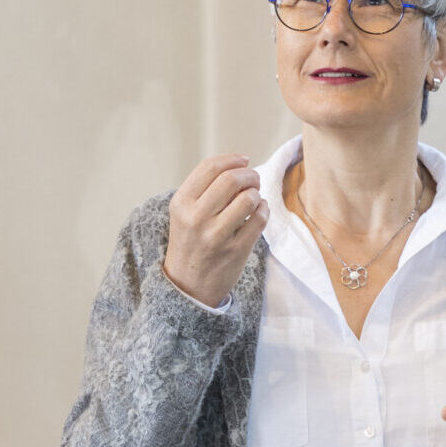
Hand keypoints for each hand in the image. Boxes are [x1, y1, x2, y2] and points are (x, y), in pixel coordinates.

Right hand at [164, 154, 266, 306]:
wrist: (187, 286)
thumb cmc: (191, 242)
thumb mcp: (184, 213)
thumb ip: (204, 189)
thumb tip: (238, 165)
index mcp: (181, 204)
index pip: (210, 168)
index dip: (232, 160)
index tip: (244, 160)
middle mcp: (195, 218)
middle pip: (232, 179)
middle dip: (250, 174)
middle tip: (254, 179)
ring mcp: (216, 236)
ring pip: (249, 198)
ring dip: (257, 193)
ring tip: (254, 198)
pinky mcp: (235, 251)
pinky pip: (260, 219)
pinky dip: (264, 210)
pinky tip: (260, 211)